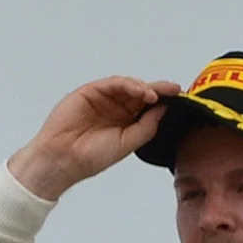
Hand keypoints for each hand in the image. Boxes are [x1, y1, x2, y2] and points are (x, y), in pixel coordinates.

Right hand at [5, 76, 181, 201]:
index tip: (180, 98)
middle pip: (141, 93)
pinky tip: (141, 92)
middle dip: (158, 90)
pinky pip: (113, 83)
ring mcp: (102, 99)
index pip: (147, 107)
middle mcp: (114, 109)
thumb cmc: (90, 157)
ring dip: (144, 88)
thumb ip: (147, 126)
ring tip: (155, 95)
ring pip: (128, 86)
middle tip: (174, 90)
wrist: (62, 159)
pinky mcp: (90, 92)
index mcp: (124, 122)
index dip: (163, 101)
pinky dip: (129, 85)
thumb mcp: (128, 143)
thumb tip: (164, 108)